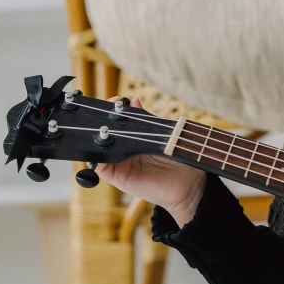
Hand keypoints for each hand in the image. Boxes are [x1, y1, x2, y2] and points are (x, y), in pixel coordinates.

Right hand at [96, 97, 206, 226]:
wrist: (188, 184)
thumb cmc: (177, 159)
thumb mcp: (161, 134)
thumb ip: (146, 120)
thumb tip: (133, 101)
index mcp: (133, 141)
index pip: (116, 124)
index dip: (112, 111)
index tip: (116, 100)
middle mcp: (124, 153)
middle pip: (104, 135)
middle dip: (103, 119)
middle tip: (111, 106)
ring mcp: (120, 165)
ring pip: (98, 150)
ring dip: (97, 136)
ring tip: (105, 124)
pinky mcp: (119, 179)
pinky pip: (100, 167)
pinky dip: (95, 157)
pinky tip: (102, 144)